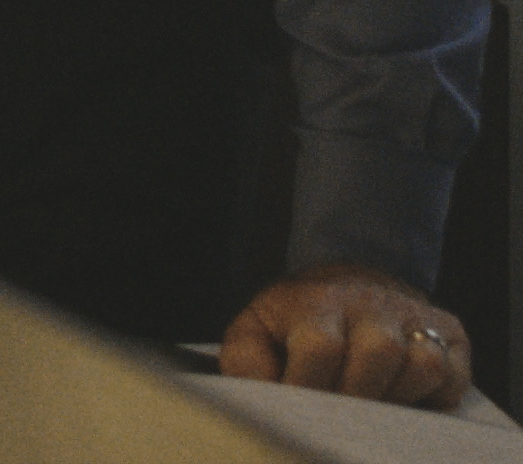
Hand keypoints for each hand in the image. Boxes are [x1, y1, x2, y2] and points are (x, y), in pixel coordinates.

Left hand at [220, 264, 470, 408]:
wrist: (349, 283)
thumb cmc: (297, 322)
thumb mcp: (258, 330)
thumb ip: (245, 361)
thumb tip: (259, 393)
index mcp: (315, 301)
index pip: (321, 345)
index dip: (311, 388)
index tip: (301, 411)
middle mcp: (368, 302)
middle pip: (378, 353)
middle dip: (357, 398)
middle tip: (339, 416)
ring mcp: (412, 315)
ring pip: (421, 364)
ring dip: (396, 398)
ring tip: (370, 404)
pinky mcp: (450, 334)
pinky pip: (452, 377)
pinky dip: (432, 398)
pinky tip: (404, 396)